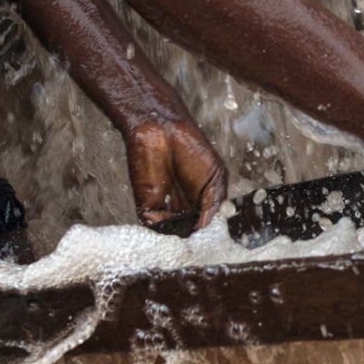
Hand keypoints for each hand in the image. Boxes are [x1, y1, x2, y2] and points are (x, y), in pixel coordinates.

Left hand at [125, 114, 228, 231]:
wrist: (163, 131)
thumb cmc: (192, 148)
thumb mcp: (216, 176)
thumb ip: (214, 202)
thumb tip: (207, 225)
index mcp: (199, 202)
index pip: (203, 225)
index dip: (208, 230)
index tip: (213, 232)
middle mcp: (181, 208)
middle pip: (188, 231)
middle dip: (194, 233)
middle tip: (199, 227)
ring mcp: (163, 208)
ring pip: (172, 232)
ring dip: (181, 231)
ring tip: (188, 219)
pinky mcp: (146, 205)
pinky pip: (155, 226)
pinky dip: (165, 227)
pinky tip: (174, 217)